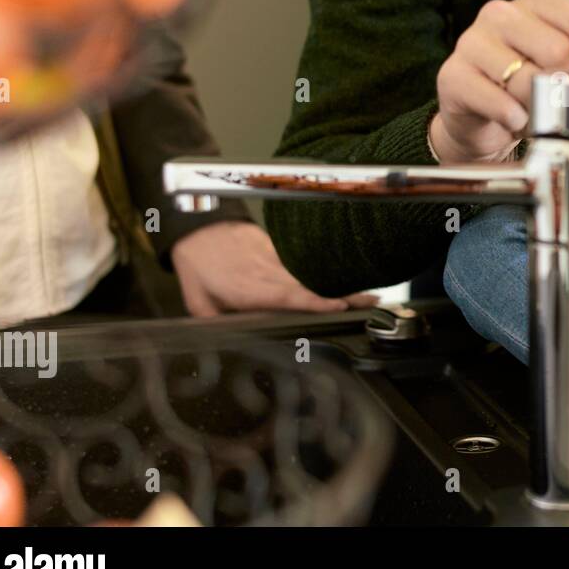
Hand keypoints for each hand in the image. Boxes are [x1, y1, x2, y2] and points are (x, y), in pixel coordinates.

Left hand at [170, 222, 380, 316]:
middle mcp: (267, 273)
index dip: (315, 301)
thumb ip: (217, 323)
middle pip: (310, 286)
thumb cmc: (198, 267)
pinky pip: (303, 265)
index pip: (288, 296)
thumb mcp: (198, 303)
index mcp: (248, 288)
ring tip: (367, 294)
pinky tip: (345, 280)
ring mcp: (274, 259)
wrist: (197, 227)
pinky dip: (325, 273)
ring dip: (340, 284)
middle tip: (371, 301)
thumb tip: (230, 340)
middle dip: (343, 294)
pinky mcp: (277, 250)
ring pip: (311, 275)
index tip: (339, 305)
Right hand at [430, 0, 568, 163]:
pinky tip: (516, 122)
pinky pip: (495, 99)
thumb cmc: (528, 87)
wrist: (476, 117)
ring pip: (526, 77)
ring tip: (539, 116)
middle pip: (555, 48)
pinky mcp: (453, 74)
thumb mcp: (568, 75)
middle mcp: (500, 14)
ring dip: (541, 106)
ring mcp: (473, 41)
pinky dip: (514, 117)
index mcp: (534, 3)